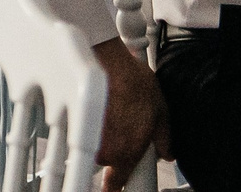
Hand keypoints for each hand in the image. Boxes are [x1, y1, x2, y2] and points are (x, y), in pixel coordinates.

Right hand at [92, 38, 164, 186]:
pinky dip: (89, 117)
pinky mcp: (73, 119)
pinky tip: (99, 100)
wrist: (105, 61)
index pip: (118, 184)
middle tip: (122, 127)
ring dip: (101, 133)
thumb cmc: (132, 83)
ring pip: (93, 142)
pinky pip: (81, 125)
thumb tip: (167, 151)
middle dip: (113, 149)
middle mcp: (105, 150)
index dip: (118, 185)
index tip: (119, 185)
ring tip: (112, 109)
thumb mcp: (161, 111)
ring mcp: (87, 135)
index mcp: (128, 153)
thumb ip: (165, 137)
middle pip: (106, 161)